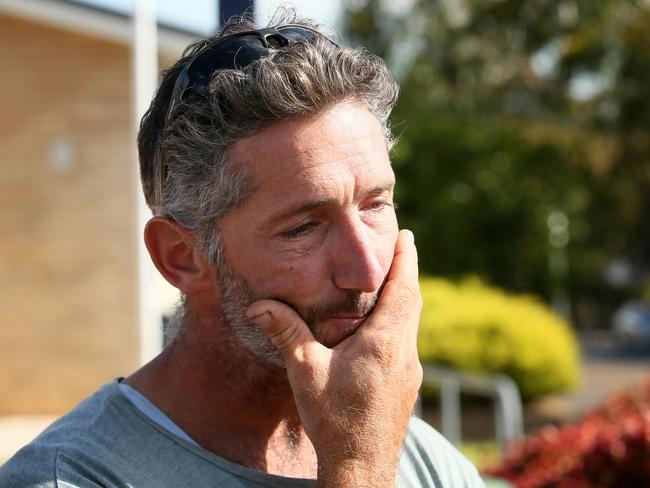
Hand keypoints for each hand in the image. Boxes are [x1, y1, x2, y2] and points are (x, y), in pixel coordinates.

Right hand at [246, 229, 422, 486]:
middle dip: (407, 272)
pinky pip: (408, 342)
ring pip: (413, 323)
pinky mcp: (407, 386)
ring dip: (405, 298)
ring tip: (393, 281)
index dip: (405, 259)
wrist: (362, 468)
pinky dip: (401, 322)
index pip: (403, 288)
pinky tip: (383, 329)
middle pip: (413, 301)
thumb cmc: (335, 421)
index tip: (406, 235)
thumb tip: (259, 306)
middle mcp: (405, 353)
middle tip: (401, 248)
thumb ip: (286, 334)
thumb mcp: (306, 373)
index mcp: (385, 342)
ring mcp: (410, 371)